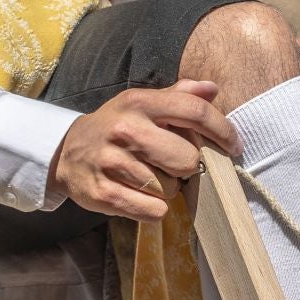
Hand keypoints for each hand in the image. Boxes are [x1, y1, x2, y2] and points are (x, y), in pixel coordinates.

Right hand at [47, 79, 238, 221]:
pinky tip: (140, 195)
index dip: (222, 130)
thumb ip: (179, 95)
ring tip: (149, 177)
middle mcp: (125, 130)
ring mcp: (112, 163)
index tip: (234, 145)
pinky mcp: (103, 194)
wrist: (65, 152)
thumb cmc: (116, 127)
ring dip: (168, 188)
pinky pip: (154, 210)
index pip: (194, 112)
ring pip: (171, 189)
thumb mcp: (141, 103)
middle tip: (171, 164)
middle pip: (188, 159)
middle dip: (188, 166)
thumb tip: (212, 89)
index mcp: (138, 102)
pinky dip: (154, 208)